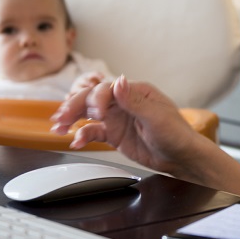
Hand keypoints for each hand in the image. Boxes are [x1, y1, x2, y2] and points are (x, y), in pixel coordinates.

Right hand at [50, 75, 207, 176]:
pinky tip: (75, 142)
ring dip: (72, 118)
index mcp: (135, 91)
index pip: (107, 89)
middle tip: (62, 118)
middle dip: (75, 106)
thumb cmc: (176, 134)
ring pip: (88, 114)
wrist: (181, 157)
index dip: (97, 99)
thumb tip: (118, 81)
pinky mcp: (114, 133)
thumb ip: (135, 101)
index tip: (97, 113)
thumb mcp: (157, 117)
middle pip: (92, 99)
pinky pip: (93, 131)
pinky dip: (82, 135)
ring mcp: (117, 117)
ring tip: (58, 127)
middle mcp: (123, 102)